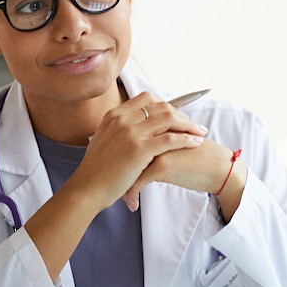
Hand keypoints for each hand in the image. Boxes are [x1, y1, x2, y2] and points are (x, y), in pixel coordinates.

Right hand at [63, 92, 207, 211]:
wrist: (87, 188)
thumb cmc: (96, 170)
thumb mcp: (103, 140)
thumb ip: (118, 129)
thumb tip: (133, 127)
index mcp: (114, 115)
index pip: (146, 98)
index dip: (166, 104)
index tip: (178, 115)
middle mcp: (123, 119)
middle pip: (162, 107)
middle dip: (182, 115)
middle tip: (194, 126)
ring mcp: (131, 133)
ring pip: (169, 119)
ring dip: (189, 125)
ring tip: (200, 133)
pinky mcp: (139, 150)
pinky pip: (170, 139)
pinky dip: (186, 139)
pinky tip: (195, 143)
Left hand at [122, 139, 247, 219]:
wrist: (219, 168)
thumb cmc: (197, 158)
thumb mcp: (173, 143)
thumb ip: (155, 141)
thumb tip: (135, 153)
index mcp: (155, 124)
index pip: (125, 137)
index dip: (116, 155)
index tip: (112, 170)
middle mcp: (153, 132)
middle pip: (122, 150)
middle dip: (114, 171)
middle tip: (111, 185)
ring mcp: (156, 147)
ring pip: (126, 166)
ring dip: (120, 184)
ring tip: (119, 197)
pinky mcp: (162, 165)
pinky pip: (137, 182)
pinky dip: (131, 195)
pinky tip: (132, 204)